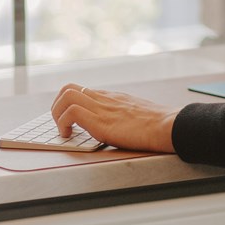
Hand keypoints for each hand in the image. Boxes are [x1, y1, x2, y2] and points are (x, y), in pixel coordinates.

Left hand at [50, 84, 177, 153]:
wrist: (168, 125)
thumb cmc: (158, 124)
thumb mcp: (137, 114)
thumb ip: (125, 116)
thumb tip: (121, 126)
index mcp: (112, 98)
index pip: (82, 91)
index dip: (69, 104)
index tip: (69, 120)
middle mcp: (104, 99)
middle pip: (68, 88)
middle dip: (57, 106)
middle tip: (62, 125)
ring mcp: (102, 108)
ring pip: (66, 95)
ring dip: (57, 114)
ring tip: (64, 132)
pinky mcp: (101, 121)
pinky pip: (71, 112)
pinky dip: (63, 124)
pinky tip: (70, 136)